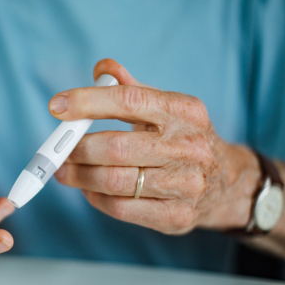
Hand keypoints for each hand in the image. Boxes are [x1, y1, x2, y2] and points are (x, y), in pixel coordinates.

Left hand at [49, 59, 260, 234]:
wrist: (227, 183)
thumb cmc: (182, 138)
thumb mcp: (166, 107)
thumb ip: (132, 89)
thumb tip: (101, 68)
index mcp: (183, 111)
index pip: (128, 100)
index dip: (87, 102)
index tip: (57, 106)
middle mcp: (188, 147)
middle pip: (115, 147)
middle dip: (77, 149)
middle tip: (59, 151)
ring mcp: (185, 185)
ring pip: (114, 181)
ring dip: (80, 176)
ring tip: (66, 170)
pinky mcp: (175, 216)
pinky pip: (120, 208)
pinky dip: (94, 198)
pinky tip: (88, 189)